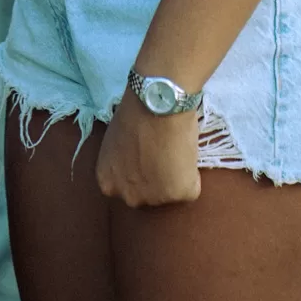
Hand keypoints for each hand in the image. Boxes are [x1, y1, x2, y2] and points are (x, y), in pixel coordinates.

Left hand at [95, 92, 201, 207]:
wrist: (159, 102)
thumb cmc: (135, 110)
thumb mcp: (116, 141)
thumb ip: (122, 159)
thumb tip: (136, 159)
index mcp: (107, 181)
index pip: (126, 185)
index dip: (139, 168)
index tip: (146, 153)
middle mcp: (128, 197)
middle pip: (146, 194)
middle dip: (154, 179)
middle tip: (162, 153)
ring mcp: (154, 199)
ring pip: (169, 194)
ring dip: (173, 177)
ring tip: (175, 149)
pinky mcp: (178, 194)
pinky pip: (190, 190)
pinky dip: (192, 175)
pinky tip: (186, 153)